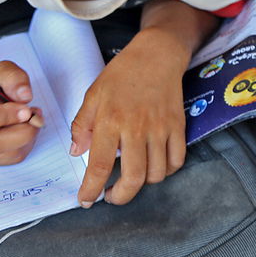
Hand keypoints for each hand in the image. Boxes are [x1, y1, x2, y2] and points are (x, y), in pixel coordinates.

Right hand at [0, 60, 41, 165]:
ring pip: (10, 153)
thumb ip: (13, 77)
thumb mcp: (2, 71)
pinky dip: (27, 143)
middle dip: (25, 129)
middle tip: (33, 113)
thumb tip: (25, 96)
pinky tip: (23, 128)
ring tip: (29, 118)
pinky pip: (14, 157)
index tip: (27, 108)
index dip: (8, 116)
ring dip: (29, 136)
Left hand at [69, 28, 187, 206]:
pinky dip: (165, 171)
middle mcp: (137, 128)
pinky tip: (153, 166)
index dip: (92, 189)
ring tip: (131, 177)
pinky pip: (176, 161)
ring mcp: (161, 129)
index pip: (100, 166)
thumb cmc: (122, 74)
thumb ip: (82, 125)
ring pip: (156, 173)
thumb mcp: (93, 95)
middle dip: (120, 196)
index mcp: (111, 121)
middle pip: (133, 178)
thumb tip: (77, 152)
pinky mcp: (178, 127)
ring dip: (142, 184)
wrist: (157, 55)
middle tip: (111, 196)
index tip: (86, 200)